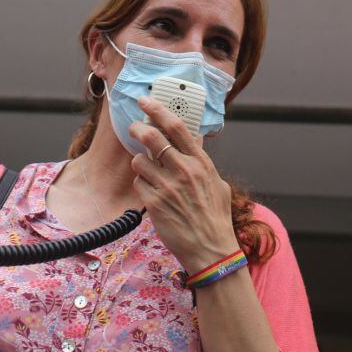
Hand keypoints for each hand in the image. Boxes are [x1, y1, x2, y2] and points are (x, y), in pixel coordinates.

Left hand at [128, 96, 238, 271]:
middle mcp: (184, 171)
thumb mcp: (217, 184)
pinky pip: (139, 184)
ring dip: (140, 163)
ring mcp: (168, 187)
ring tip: (147, 171)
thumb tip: (193, 142)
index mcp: (202, 163)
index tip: (146, 101)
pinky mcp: (154, 204)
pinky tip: (151, 193)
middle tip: (134, 128)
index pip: (177, 127)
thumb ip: (203, 162)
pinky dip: (142, 185)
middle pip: (152, 137)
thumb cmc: (216, 218)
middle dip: (138, 128)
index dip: (158, 110)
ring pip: (139, 161)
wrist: (211, 250)